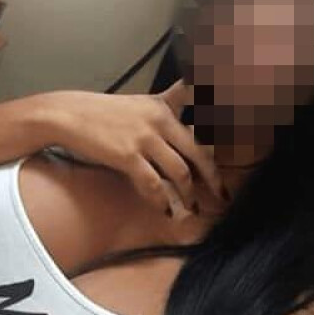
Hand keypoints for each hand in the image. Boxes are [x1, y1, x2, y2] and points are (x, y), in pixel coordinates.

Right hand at [49, 81, 224, 215]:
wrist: (67, 115)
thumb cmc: (102, 113)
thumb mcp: (139, 104)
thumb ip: (166, 107)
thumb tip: (189, 111)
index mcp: (163, 107)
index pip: (202, 111)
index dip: (225, 122)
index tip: (246, 136)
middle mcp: (159, 120)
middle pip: (198, 152)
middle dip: (213, 178)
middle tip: (221, 196)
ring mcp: (144, 137)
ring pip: (179, 171)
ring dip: (188, 194)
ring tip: (192, 209)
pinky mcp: (127, 155)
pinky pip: (152, 183)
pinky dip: (161, 200)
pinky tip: (165, 210)